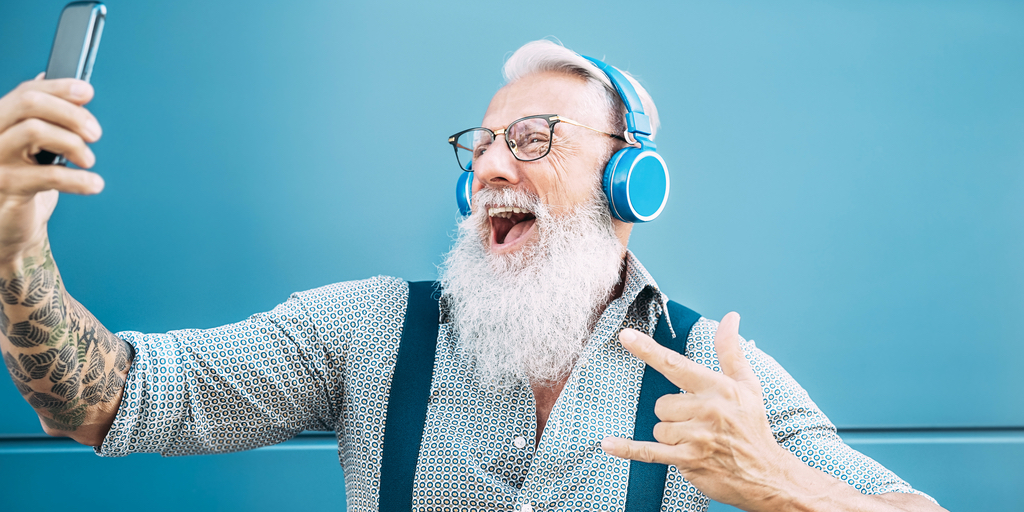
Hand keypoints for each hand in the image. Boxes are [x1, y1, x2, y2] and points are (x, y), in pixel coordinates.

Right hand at [0, 74, 104, 261]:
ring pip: (35, 130)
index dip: (59, 88)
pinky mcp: (6, 187)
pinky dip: (79, 179)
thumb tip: (66, 87)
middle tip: (95, 133)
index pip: (26, 91)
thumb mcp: (35, 148)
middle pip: (29, 103)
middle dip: (70, 113)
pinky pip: (48, 175)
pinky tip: (94, 184)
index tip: (87, 92)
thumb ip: (44, 118)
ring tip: (88, 160)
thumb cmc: (25, 183)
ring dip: (74, 143)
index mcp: (0, 121)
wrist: (9, 227)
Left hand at [602, 313, 789, 509]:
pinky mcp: (689, 460)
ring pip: (658, 427)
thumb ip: (730, 351)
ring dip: (671, 436)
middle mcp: (707, 409)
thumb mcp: (747, 385)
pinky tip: (608, 444)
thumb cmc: (752, 426)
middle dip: (674, 415)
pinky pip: (649, 451)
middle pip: (661, 404)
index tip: (626, 336)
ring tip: (698, 441)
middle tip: (699, 423)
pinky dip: (628, 449)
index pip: (675, 364)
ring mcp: (697, 436)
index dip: (648, 350)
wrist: (766, 474)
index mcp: (717, 387)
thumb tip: (730, 317)